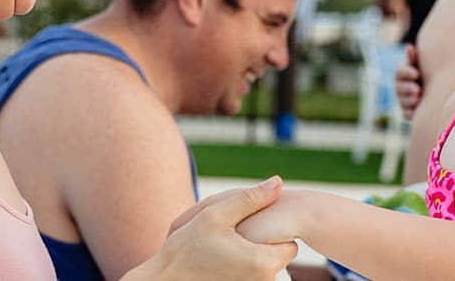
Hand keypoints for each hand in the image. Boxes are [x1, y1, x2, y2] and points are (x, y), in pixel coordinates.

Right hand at [137, 177, 297, 279]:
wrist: (163, 280)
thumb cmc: (185, 248)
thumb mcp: (216, 215)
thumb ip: (251, 198)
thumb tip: (278, 182)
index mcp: (262, 264)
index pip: (291, 245)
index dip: (276, 231)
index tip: (256, 225)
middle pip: (278, 257)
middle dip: (264, 242)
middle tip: (237, 234)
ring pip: (263, 267)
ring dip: (252, 254)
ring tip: (227, 245)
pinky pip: (250, 276)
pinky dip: (242, 266)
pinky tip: (222, 257)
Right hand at [395, 43, 422, 118]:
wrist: (438, 92)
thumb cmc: (429, 75)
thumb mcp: (422, 66)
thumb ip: (414, 58)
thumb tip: (409, 46)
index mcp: (404, 74)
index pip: (400, 71)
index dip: (407, 72)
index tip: (417, 74)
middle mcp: (401, 87)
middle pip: (399, 87)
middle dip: (407, 88)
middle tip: (417, 89)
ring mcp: (404, 101)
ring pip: (402, 101)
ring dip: (409, 100)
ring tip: (418, 98)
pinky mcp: (409, 113)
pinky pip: (407, 114)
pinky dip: (411, 112)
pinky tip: (417, 110)